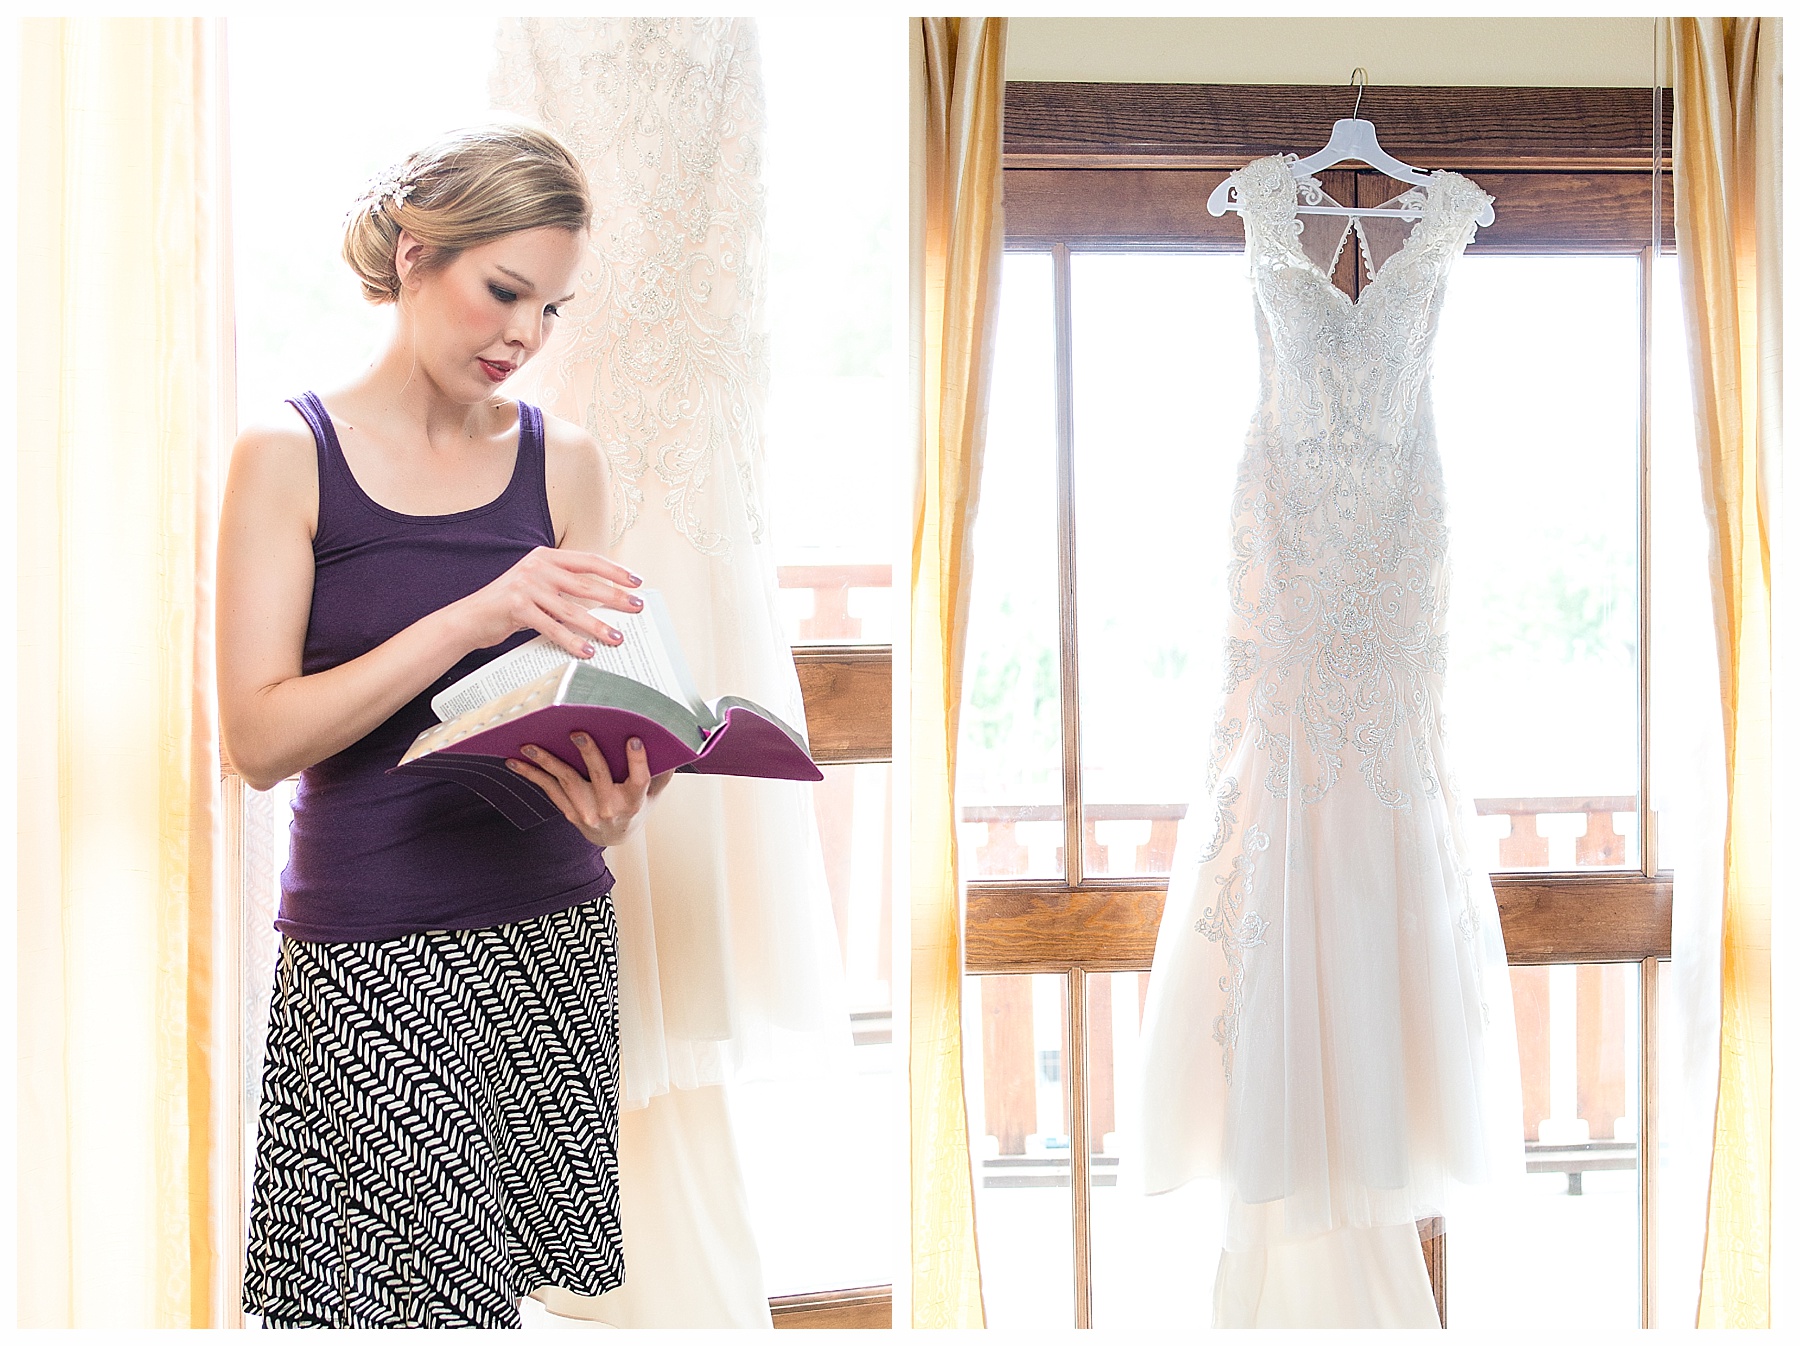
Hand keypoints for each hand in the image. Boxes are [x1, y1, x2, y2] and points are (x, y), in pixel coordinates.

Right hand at [456, 546, 643, 658]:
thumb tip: (604, 599)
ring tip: (617, 638)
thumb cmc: (510, 605)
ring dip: (598, 626)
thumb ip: (563, 586)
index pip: (588, 561)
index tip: (636, 581)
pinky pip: (552, 627)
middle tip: (637, 607)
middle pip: (586, 584)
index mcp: (546, 556)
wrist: (471, 617)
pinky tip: (587, 651)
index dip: (614, 571)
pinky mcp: (517, 607)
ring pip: (572, 609)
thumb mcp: (537, 586)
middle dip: (615, 597)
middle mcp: (537, 567)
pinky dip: (571, 641)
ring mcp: (526, 586)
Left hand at [505, 732, 673, 847]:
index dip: (637, 760)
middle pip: (599, 777)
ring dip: (547, 762)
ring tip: (530, 745)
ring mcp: (587, 812)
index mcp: (634, 801)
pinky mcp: (569, 812)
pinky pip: (549, 790)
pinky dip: (532, 775)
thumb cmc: (637, 806)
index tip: (634, 740)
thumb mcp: (654, 794)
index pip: (639, 779)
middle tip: (576, 733)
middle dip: (588, 754)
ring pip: (566, 782)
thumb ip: (662, 772)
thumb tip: (674, 743)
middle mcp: (610, 808)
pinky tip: (515, 761)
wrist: (615, 837)